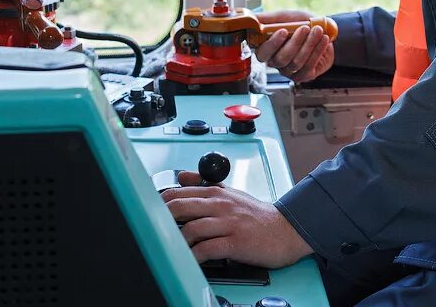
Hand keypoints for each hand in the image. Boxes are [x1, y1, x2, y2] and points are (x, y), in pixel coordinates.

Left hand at [162, 172, 312, 267]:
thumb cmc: (257, 215)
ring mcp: (228, 224)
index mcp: (217, 193)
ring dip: (177, 240)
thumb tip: (182, 176)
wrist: (286, 230)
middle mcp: (221, 205)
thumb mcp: (231, 193)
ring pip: (191, 228)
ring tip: (171, 247)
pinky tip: (190, 259)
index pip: (179, 192)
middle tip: (152, 228)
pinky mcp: (236, 242)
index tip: (149, 211)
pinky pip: (207, 249)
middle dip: (161, 218)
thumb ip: (205, 184)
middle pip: (181, 206)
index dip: (160, 202)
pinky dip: (194, 255)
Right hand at [255, 9, 334, 83]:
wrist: (322, 32)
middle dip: (295, 42)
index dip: (272, 44)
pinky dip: (318, 50)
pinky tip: (323, 39)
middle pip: (280, 59)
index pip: (262, 53)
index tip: (284, 31)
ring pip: (296, 62)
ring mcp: (290, 71)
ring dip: (309, 44)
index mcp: (267, 49)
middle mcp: (276, 62)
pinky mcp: (304, 75)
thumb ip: (266, 19)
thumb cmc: (300, 24)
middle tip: (305, 28)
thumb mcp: (284, 17)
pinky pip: (309, 66)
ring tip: (317, 30)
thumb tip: (247, 17)